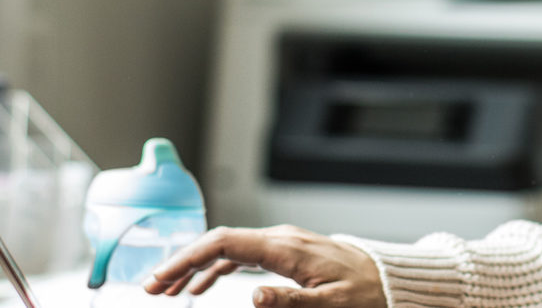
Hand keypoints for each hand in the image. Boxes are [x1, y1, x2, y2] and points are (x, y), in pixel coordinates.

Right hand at [143, 224, 384, 307]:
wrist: (390, 279)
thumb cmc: (367, 293)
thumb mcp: (332, 305)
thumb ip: (292, 302)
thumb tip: (252, 296)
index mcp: (285, 248)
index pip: (223, 243)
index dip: (186, 258)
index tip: (160, 278)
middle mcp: (279, 239)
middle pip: (217, 243)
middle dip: (180, 263)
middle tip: (151, 288)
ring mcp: (282, 243)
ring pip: (226, 249)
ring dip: (193, 268)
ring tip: (167, 291)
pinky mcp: (285, 252)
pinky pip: (241, 255)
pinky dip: (215, 269)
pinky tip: (200, 287)